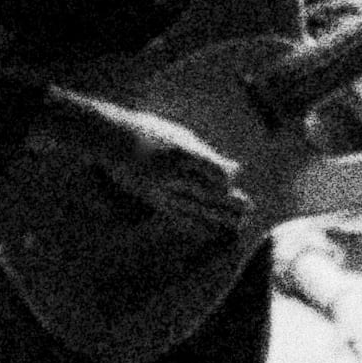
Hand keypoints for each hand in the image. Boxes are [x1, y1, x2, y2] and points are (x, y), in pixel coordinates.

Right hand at [64, 96, 240, 235]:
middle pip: (207, 193)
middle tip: (250, 208)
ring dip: (218, 216)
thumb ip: (208, 155)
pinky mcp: (152, 198)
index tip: (232, 181)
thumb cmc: (150, 131)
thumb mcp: (180, 136)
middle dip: (230, 203)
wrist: (111, 139)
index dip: (225, 179)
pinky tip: (211, 231)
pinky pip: (177, 215)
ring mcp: (159, 188)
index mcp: (179, 152)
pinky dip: (196, 224)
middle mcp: (170, 173)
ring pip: (195, 208)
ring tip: (238, 223)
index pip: (212, 171)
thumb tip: (236, 170)